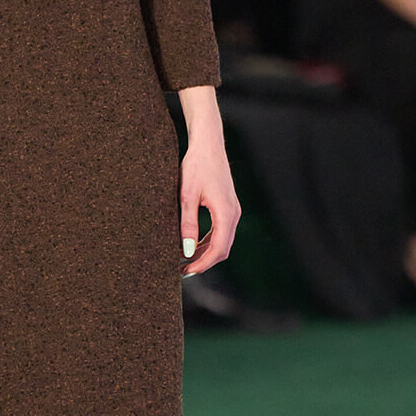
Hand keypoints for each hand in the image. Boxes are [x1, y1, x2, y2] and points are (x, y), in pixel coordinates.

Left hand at [177, 95, 240, 275]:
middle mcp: (233, 213)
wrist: (208, 144)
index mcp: (226, 213)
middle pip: (222, 249)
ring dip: (204, 252)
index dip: (202, 264)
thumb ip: (188, 223)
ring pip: (221, 241)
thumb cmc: (197, 166)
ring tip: (184, 260)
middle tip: (182, 270)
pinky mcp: (227, 206)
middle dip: (204, 262)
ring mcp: (232, 210)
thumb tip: (186, 250)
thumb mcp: (187, 195)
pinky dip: (207, 241)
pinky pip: (220, 231)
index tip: (186, 271)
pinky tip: (191, 244)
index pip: (218, 249)